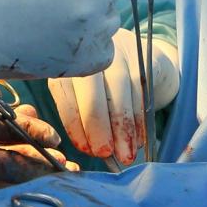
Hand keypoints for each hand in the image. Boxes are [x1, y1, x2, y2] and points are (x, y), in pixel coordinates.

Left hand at [47, 28, 180, 163]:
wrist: (131, 52)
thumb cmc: (97, 81)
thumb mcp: (77, 88)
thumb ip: (78, 112)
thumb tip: (88, 148)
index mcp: (65, 62)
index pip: (67, 95)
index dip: (75, 124)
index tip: (85, 148)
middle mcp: (89, 54)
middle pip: (93, 93)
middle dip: (99, 128)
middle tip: (105, 153)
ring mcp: (116, 53)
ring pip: (120, 94)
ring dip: (123, 129)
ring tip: (125, 154)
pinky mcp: (140, 59)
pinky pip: (141, 93)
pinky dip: (139, 120)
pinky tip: (138, 140)